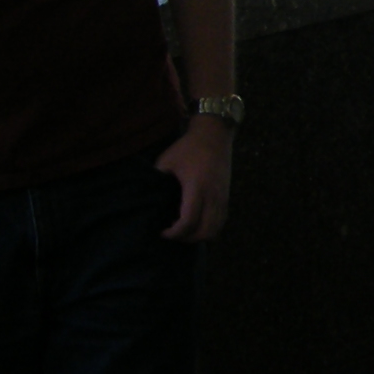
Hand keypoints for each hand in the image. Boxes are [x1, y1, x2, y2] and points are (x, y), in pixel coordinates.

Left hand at [156, 115, 232, 241]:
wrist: (214, 134)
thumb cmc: (188, 147)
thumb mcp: (167, 161)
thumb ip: (157, 180)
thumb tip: (146, 197)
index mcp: (196, 187)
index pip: (188, 221)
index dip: (174, 233)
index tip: (163, 231)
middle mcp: (213, 196)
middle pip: (204, 231)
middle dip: (187, 238)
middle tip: (173, 233)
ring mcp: (222, 197)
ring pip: (215, 229)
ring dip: (200, 235)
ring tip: (185, 231)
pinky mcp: (227, 196)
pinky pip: (221, 222)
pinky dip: (210, 229)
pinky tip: (197, 223)